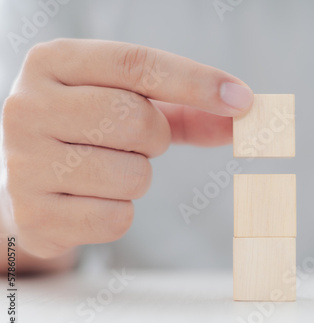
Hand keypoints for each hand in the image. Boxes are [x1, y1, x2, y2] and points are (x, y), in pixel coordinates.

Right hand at [0, 39, 252, 258]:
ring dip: (137, 177)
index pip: (137, 64)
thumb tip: (241, 113)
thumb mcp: (126, 102)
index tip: (241, 100)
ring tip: (104, 170)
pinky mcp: (32, 216)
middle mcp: (27, 107)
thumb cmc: (87, 131)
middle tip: (134, 142)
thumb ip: (185, 107)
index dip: (196, 82)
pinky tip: (89, 200)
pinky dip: (117, 213)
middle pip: (139, 122)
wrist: (25, 176)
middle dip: (156, 138)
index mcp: (53, 63)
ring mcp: (23, 164)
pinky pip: (116, 220)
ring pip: (133, 176)